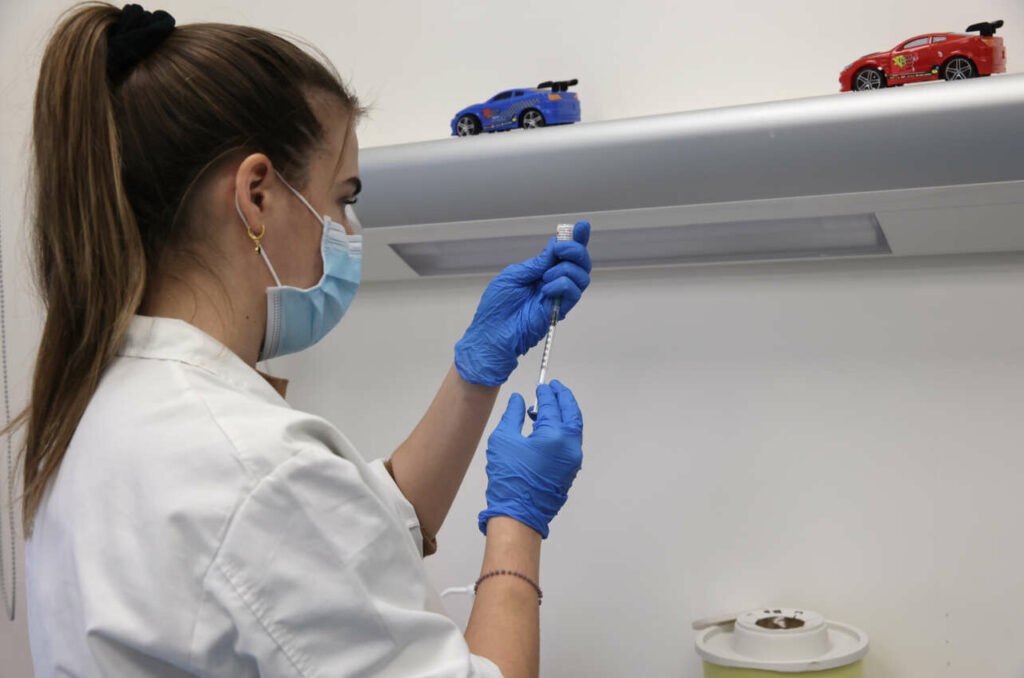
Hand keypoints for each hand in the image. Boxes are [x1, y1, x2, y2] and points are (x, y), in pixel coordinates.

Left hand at [454, 222, 590, 385]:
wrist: (493, 333)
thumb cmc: (497, 307)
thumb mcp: (514, 275)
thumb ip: (537, 262)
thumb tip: (554, 246)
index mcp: (541, 271)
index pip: (564, 253)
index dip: (576, 239)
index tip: (582, 226)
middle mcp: (554, 281)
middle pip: (580, 262)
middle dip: (575, 249)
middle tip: (560, 249)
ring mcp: (559, 296)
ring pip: (582, 275)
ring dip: (565, 269)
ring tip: (545, 277)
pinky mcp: (560, 310)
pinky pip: (574, 291)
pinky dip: (562, 285)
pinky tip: (546, 290)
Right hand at [478, 381, 583, 538]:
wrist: (519, 515)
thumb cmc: (510, 480)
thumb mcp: (504, 440)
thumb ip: (513, 415)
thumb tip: (518, 400)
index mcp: (555, 435)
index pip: (552, 406)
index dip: (545, 394)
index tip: (541, 386)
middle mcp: (570, 446)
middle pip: (571, 412)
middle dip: (563, 398)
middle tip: (554, 388)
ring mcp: (573, 459)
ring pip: (574, 427)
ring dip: (564, 413)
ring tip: (547, 407)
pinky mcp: (570, 470)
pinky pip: (571, 441)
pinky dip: (563, 429)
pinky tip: (547, 428)